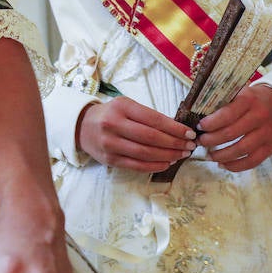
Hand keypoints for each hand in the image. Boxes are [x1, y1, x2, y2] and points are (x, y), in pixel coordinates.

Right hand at [77, 96, 196, 171]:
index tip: (190, 133)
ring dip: (168, 156)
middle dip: (174, 143)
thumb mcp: (126, 106)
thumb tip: (177, 130)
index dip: (174, 128)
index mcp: (121, 107)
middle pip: (151, 137)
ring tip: (181, 155)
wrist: (82, 126)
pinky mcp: (109, 159)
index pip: (153, 119)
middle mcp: (113, 124)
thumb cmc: (110, 114)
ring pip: (145, 153)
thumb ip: (147, 116)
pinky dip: (155, 166)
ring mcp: (110, 143)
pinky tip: (167, 163)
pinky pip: (137, 165)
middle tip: (190, 147)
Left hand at [196, 83, 271, 171]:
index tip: (199, 126)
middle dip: (211, 140)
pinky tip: (223, 164)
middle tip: (199, 141)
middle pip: (231, 134)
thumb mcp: (241, 92)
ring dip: (221, 155)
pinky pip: (252, 161)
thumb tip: (199, 114)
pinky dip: (235, 166)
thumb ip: (225, 101)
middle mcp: (260, 117)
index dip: (210, 123)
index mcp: (249, 100)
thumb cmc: (255, 98)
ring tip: (208, 155)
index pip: (227, 114)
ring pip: (241, 150)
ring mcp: (267, 134)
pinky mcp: (271, 148)